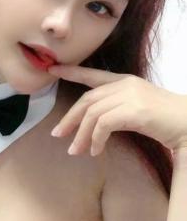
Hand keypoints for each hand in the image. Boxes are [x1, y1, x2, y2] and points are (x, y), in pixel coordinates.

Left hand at [47, 64, 186, 155]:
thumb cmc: (166, 121)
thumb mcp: (138, 110)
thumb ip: (117, 110)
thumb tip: (94, 126)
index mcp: (126, 81)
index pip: (93, 74)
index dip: (72, 72)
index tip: (53, 69)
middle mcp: (125, 85)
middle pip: (87, 99)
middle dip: (70, 118)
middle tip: (57, 134)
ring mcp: (130, 96)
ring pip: (92, 114)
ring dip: (81, 135)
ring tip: (75, 150)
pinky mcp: (134, 111)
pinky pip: (103, 125)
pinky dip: (96, 139)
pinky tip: (96, 151)